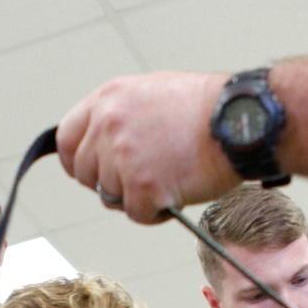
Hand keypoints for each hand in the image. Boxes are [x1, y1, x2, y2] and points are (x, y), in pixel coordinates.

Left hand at [56, 70, 237, 222]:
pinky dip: (155, 212)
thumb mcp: (152, 93)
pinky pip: (136, 214)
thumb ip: (120, 115)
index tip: (90, 170)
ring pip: (110, 196)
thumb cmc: (207, 108)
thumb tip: (101, 143)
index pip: (66, 138)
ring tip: (168, 178)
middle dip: (109, 182)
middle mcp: (108, 126)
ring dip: (135, 197)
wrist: (241, 121)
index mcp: (108, 99)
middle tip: (140, 179)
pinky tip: (176, 192)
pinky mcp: (142, 187)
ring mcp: (123, 157)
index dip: (76, 160)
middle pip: (85, 173)